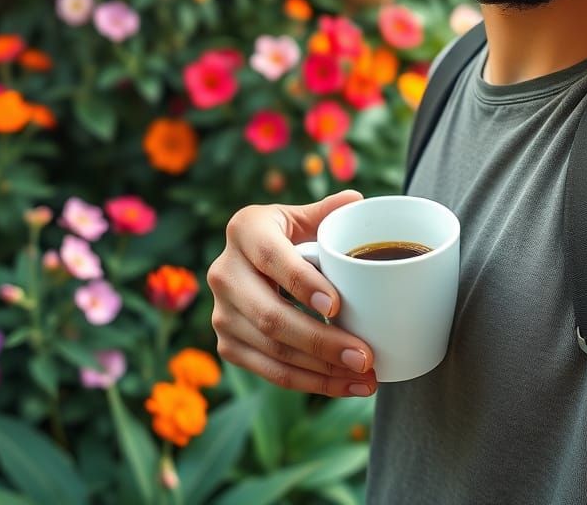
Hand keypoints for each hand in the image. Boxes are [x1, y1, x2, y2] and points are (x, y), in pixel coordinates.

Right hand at [207, 191, 376, 397]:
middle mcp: (224, 272)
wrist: (253, 259)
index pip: (273, 258)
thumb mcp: (303, 216)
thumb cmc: (288, 233)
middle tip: (364, 356)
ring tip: (365, 377)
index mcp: (245, 229)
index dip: (302, 283)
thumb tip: (357, 201)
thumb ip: (329, 212)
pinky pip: (269, 371)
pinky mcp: (227, 343)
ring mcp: (221, 313)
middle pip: (271, 316)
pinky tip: (343, 384)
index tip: (337, 305)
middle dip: (322, 341)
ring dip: (322, 371)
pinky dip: (309, 382)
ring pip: (272, 350)